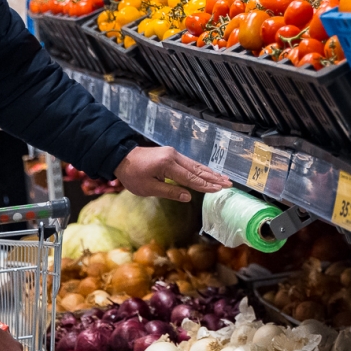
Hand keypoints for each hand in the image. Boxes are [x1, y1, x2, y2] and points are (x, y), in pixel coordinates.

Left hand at [114, 145, 230, 201]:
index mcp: (167, 165)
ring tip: (224, 178)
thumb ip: (170, 191)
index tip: (219, 189)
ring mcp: (173, 154)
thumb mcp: (148, 188)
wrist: (121, 157)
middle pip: (197, 169)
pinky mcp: (172, 154)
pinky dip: (201, 169)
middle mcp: (173, 156)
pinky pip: (190, 163)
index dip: (205, 185)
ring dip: (210, 172)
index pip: (190, 178)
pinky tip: (209, 172)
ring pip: (195, 165)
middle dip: (213, 177)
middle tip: (228, 183)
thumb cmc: (132, 176)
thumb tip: (188, 197)